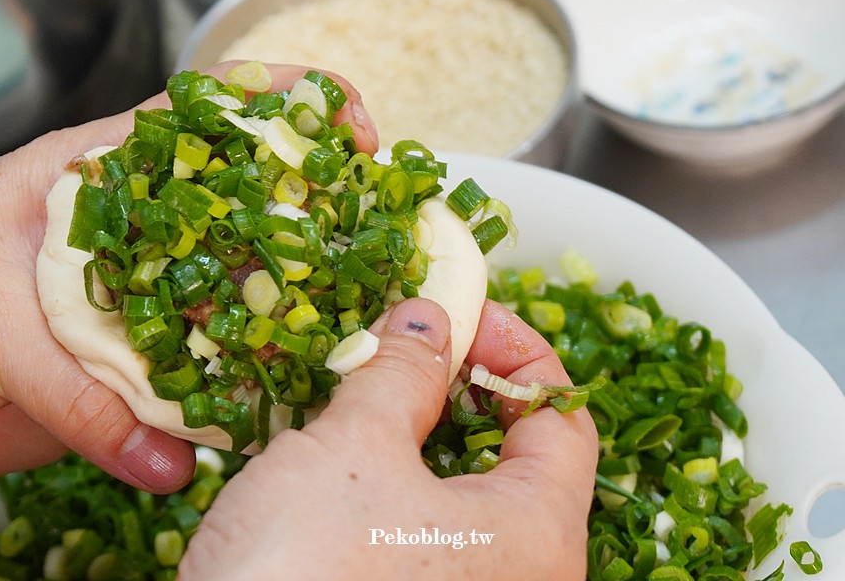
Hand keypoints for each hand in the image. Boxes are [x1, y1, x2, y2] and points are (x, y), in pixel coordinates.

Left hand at [0, 61, 375, 491]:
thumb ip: (73, 385)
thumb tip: (166, 453)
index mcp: (97, 175)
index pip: (211, 118)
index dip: (292, 110)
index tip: (358, 138)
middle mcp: (126, 241)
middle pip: (241, 223)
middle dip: (312, 237)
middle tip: (375, 269)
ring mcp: (119, 312)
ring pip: (220, 317)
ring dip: (273, 341)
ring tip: (331, 364)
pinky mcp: (99, 382)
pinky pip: (172, 401)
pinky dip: (206, 425)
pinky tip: (243, 440)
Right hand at [180, 298, 597, 580]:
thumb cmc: (306, 571)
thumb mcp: (353, 449)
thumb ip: (399, 372)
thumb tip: (425, 322)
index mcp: (537, 535)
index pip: (562, 418)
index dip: (516, 351)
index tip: (460, 314)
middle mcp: (519, 576)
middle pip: (513, 454)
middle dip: (457, 386)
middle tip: (404, 346)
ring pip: (458, 490)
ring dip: (414, 429)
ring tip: (360, 389)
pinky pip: (420, 528)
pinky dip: (390, 478)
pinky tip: (336, 453)